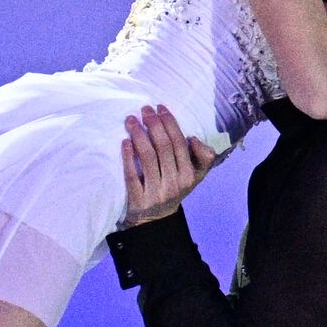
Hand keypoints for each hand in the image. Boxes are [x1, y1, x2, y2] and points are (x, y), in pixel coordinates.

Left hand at [119, 105, 219, 227]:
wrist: (156, 219)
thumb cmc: (174, 187)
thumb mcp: (194, 175)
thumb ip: (202, 157)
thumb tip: (193, 138)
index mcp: (189, 175)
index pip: (180, 144)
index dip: (170, 123)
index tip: (161, 108)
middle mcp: (175, 184)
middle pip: (164, 148)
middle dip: (154, 124)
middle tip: (145, 109)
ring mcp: (156, 192)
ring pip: (148, 158)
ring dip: (139, 135)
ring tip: (131, 120)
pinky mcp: (138, 200)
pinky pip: (132, 175)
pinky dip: (128, 157)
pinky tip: (125, 142)